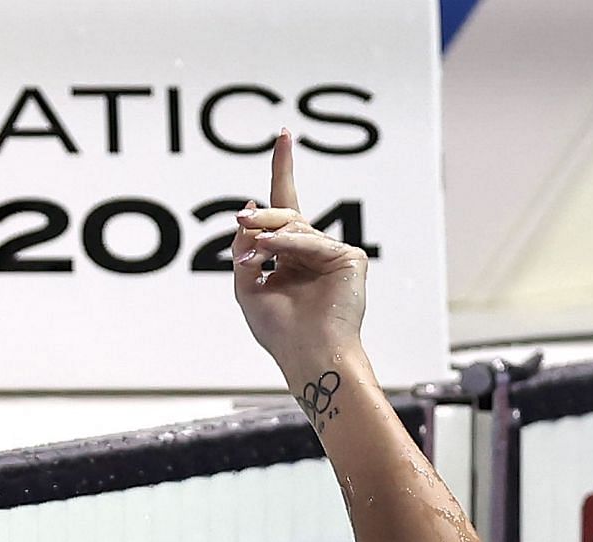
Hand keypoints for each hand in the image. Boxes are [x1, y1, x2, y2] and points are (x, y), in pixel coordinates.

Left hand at [232, 131, 367, 378]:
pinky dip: (288, 246)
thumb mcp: (247, 286)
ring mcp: (334, 255)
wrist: (307, 355)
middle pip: (286, 216)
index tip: (284, 135)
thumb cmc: (278, 331)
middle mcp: (313, 253)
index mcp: (291, 258)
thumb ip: (246, 247)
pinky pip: (311, 241)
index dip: (283, 171)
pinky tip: (270, 254)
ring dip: (269, 238)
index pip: (285, 209)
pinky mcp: (351, 259)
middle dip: (261, 218)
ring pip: (296, 228)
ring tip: (254, 258)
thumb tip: (249, 206)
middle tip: (241, 221)